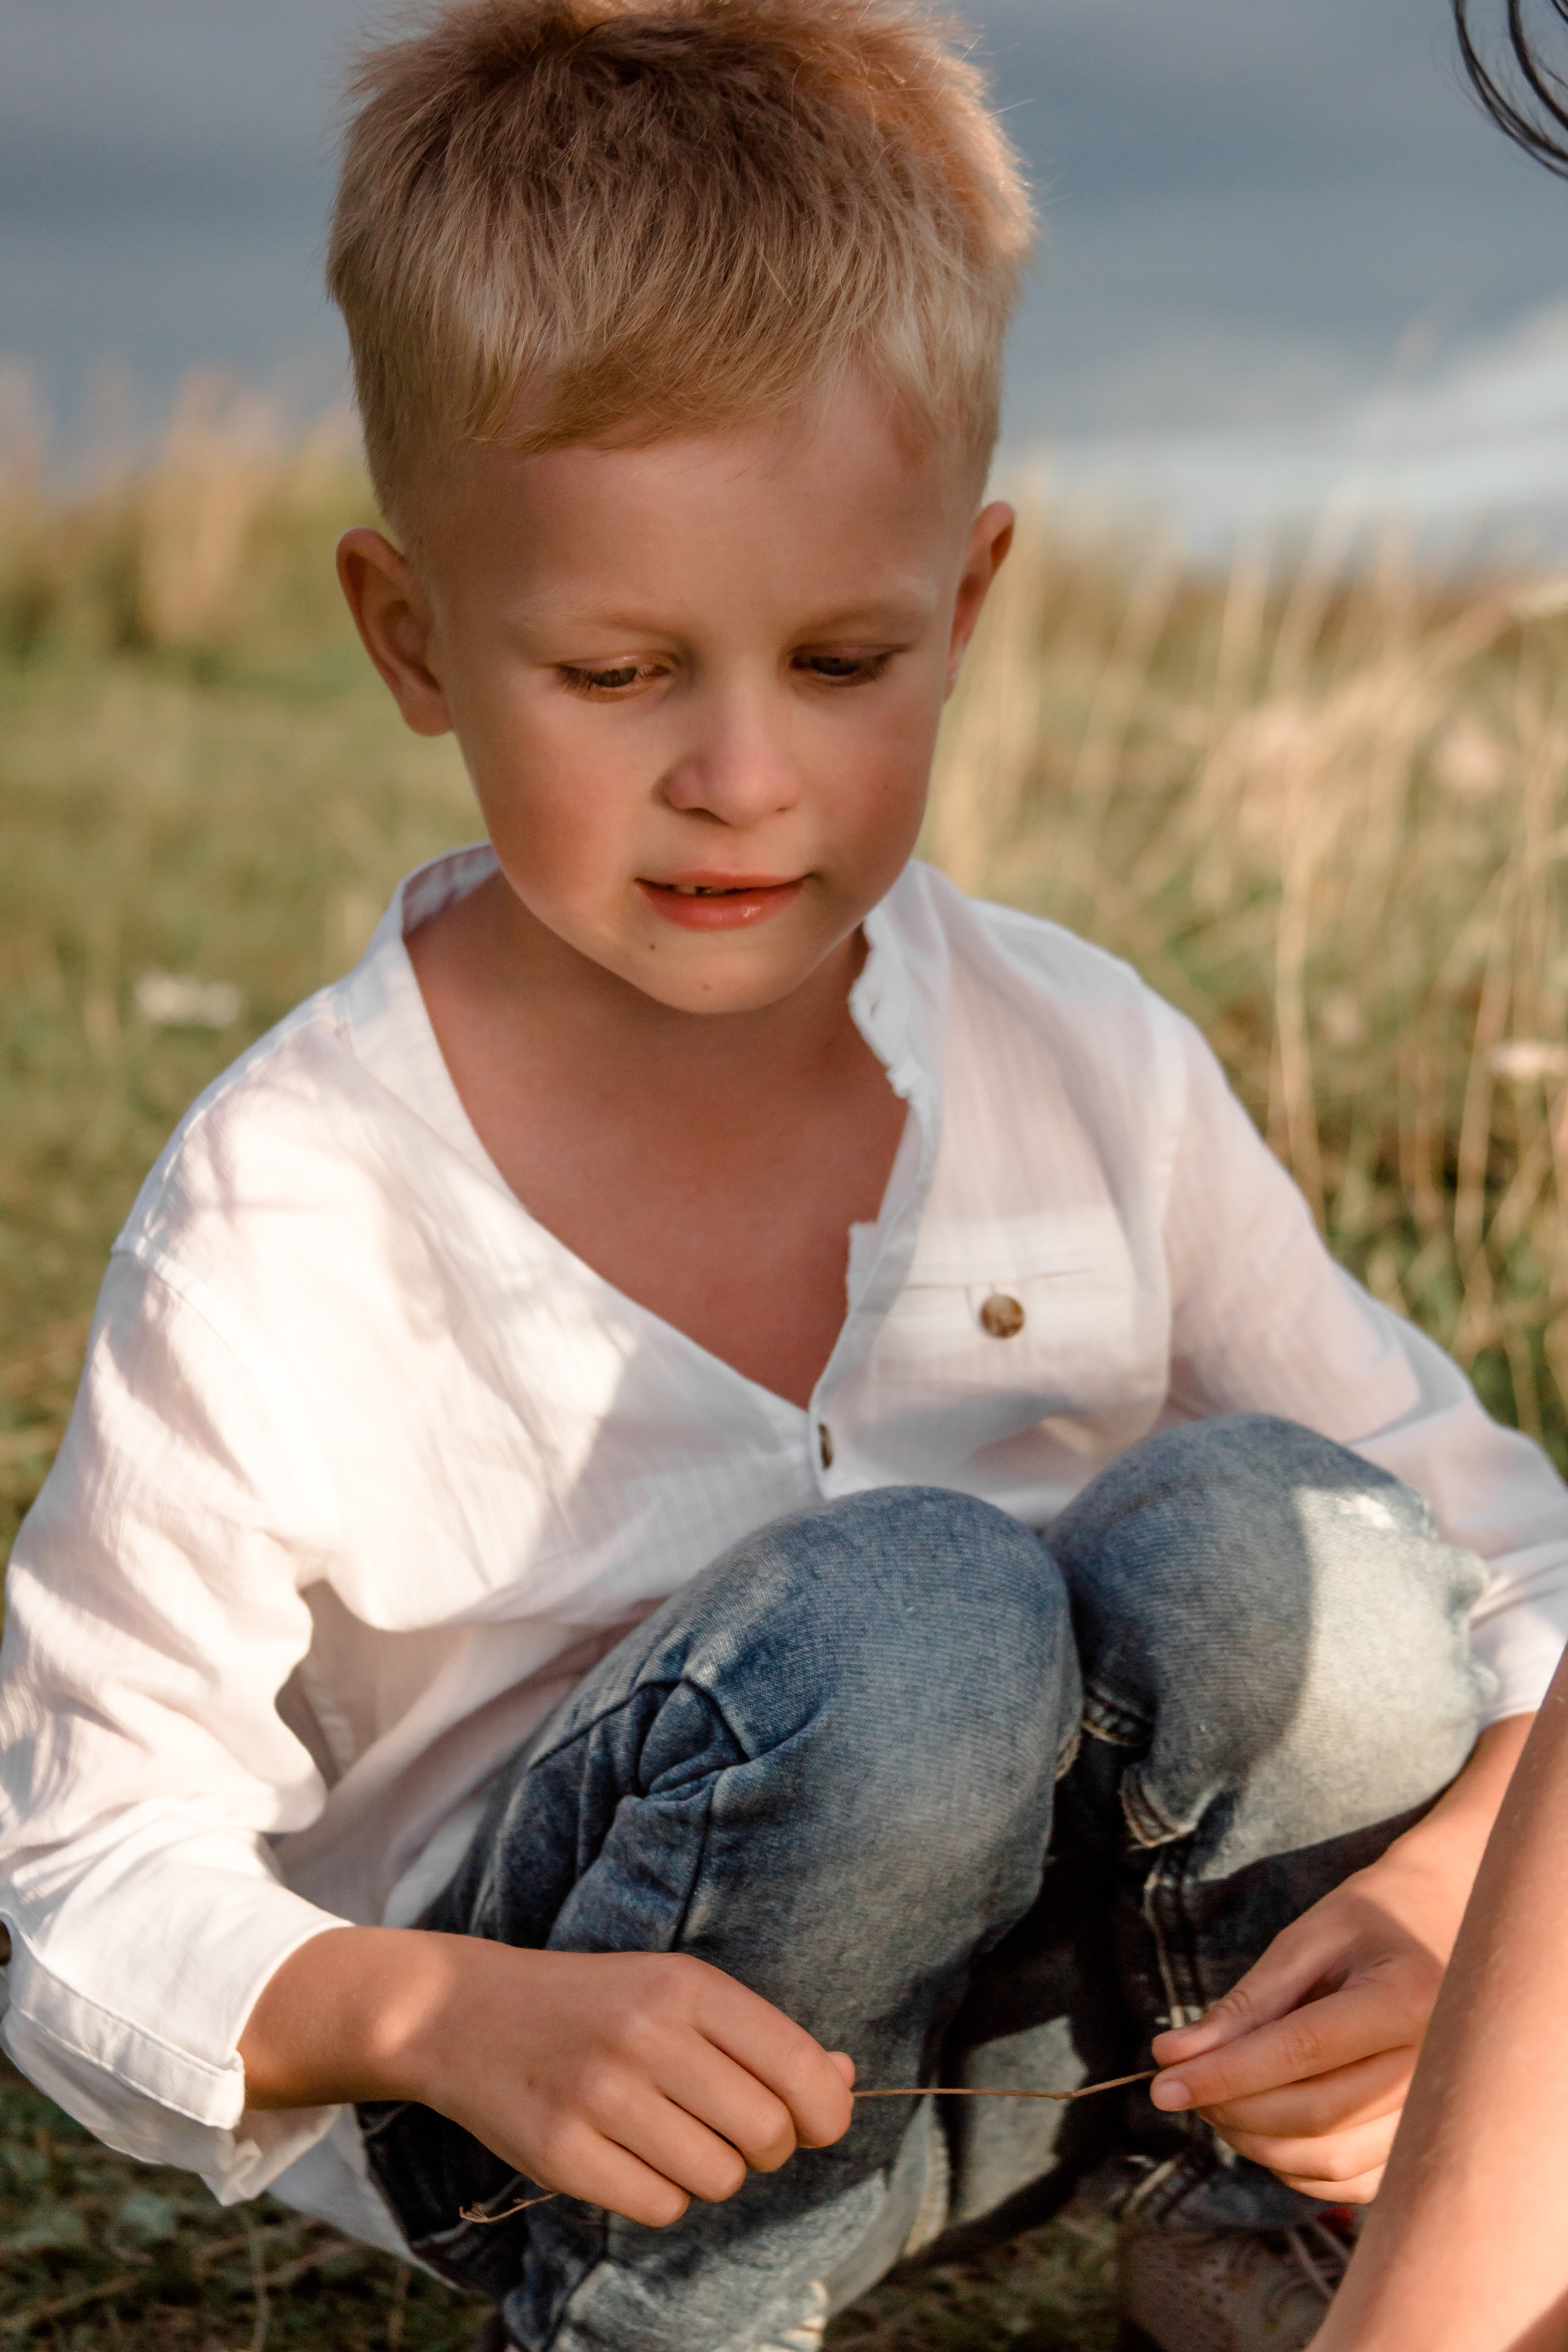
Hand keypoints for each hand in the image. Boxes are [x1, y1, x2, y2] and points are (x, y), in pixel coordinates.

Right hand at [241, 1929, 855, 2227]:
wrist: (466, 2011)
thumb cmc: (593, 2003)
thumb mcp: (674, 1989)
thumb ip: (760, 2035)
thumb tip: (843, 2077)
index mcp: (687, 1985)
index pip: (801, 2067)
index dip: (827, 2110)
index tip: (816, 2119)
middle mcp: (648, 2034)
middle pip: (768, 2133)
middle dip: (766, 2146)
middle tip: (728, 2127)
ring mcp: (602, 2094)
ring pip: (718, 2178)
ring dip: (708, 2171)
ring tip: (667, 2135)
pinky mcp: (562, 2152)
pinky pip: (660, 2207)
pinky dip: (659, 2194)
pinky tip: (627, 2157)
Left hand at [1147, 1850, 1455, 2200]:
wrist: (1443, 1927)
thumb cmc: (1368, 1923)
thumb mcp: (1305, 1940)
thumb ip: (1246, 2002)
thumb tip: (1174, 2055)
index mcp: (1408, 1998)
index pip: (1300, 2053)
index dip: (1224, 2074)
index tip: (1160, 2084)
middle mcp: (1436, 2065)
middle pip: (1315, 2114)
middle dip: (1232, 2107)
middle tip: (1177, 2086)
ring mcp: (1439, 2112)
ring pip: (1332, 2159)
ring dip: (1257, 2142)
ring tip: (1215, 2101)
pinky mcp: (1423, 2142)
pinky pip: (1353, 2181)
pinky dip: (1295, 2166)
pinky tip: (1260, 2128)